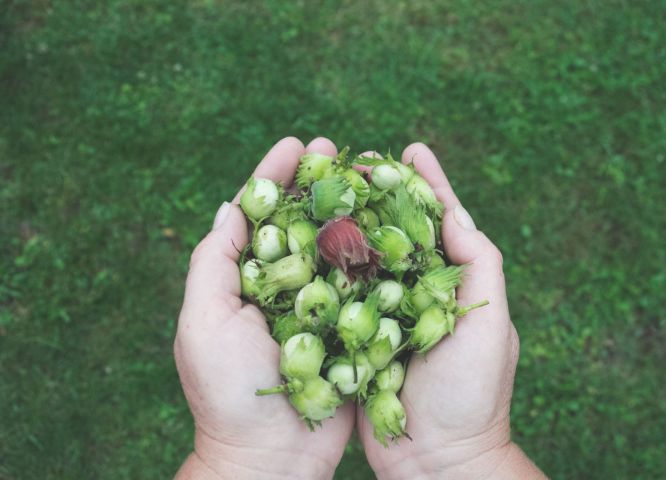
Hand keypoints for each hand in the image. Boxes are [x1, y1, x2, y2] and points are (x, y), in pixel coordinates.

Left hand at [174, 138, 353, 479]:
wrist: (269, 458)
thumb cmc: (226, 391)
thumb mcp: (203, 321)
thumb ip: (215, 262)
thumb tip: (232, 206)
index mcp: (243, 281)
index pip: (259, 216)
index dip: (274, 176)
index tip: (295, 144)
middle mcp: (282, 288)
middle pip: (301, 223)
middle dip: (316, 183)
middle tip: (334, 149)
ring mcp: (318, 307)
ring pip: (336, 248)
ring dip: (349, 210)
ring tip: (366, 175)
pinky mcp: (349, 330)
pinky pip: (363, 286)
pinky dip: (375, 255)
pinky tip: (390, 226)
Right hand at [358, 144, 544, 478]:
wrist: (436, 463)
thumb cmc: (471, 395)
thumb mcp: (488, 324)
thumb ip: (478, 265)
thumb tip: (454, 212)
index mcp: (455, 283)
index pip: (441, 221)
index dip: (427, 183)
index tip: (412, 149)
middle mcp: (420, 292)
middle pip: (398, 232)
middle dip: (379, 195)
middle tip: (355, 162)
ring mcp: (388, 314)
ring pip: (367, 258)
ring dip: (350, 224)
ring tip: (329, 191)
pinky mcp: (359, 337)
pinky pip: (342, 294)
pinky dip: (329, 267)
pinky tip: (310, 243)